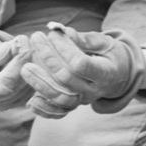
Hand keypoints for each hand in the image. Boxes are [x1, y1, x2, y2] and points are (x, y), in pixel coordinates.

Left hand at [21, 26, 140, 117]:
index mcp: (105, 73)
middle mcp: (94, 90)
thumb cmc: (110, 55)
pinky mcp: (74, 106)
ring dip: (40, 83)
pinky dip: (43, 109)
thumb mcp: (104, 43)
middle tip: (35, 39)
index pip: (80, 64)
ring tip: (26, 67)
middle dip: (47, 58)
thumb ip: (85, 39)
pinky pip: (57, 113)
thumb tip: (65, 32)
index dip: (64, 49)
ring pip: (60, 98)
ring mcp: (83, 100)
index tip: (52, 34)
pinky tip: (30, 100)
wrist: (119, 76)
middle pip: (66, 78)